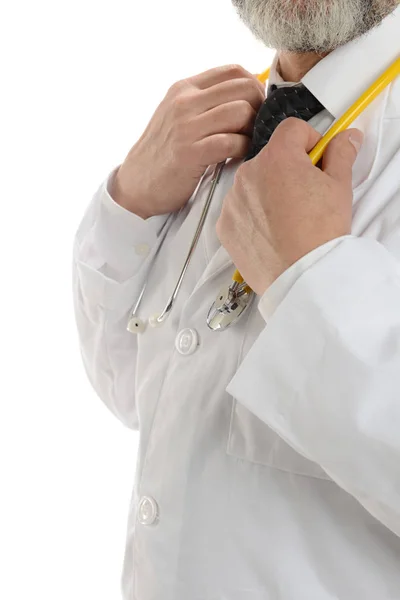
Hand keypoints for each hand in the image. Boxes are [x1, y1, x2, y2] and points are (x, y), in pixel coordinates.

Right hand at [110, 65, 264, 218]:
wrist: (135, 184)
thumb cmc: (164, 154)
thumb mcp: (178, 116)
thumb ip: (206, 103)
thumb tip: (248, 96)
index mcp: (184, 88)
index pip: (234, 70)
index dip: (255, 87)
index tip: (256, 108)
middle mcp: (184, 101)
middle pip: (244, 88)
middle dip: (260, 108)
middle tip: (257, 129)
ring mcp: (186, 126)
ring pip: (241, 112)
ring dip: (253, 129)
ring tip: (247, 143)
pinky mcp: (190, 153)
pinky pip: (232, 142)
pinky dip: (243, 149)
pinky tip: (239, 157)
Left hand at [216, 118, 363, 295]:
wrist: (301, 275)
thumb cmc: (320, 232)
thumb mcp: (339, 187)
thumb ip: (341, 154)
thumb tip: (345, 137)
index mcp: (277, 157)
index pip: (291, 129)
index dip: (309, 141)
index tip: (316, 159)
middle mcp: (248, 173)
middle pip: (270, 158)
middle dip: (287, 169)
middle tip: (305, 195)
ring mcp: (232, 200)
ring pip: (252, 184)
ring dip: (267, 192)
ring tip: (287, 219)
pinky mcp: (224, 225)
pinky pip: (239, 210)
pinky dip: (252, 216)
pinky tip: (270, 233)